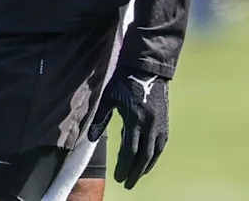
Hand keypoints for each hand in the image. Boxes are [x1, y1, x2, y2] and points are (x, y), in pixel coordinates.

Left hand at [87, 67, 168, 189]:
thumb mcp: (109, 97)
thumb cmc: (124, 82)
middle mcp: (150, 126)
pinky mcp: (164, 124)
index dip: (124, 166)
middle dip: (134, 172)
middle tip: (126, 184)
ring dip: (144, 167)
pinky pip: (160, 146)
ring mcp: (160, 126)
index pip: (130, 150)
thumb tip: (90, 137)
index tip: (118, 177)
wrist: (147, 70)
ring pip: (154, 154)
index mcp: (136, 119)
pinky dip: (153, 157)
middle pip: (143, 156)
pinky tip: (147, 163)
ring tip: (134, 177)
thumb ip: (100, 117)